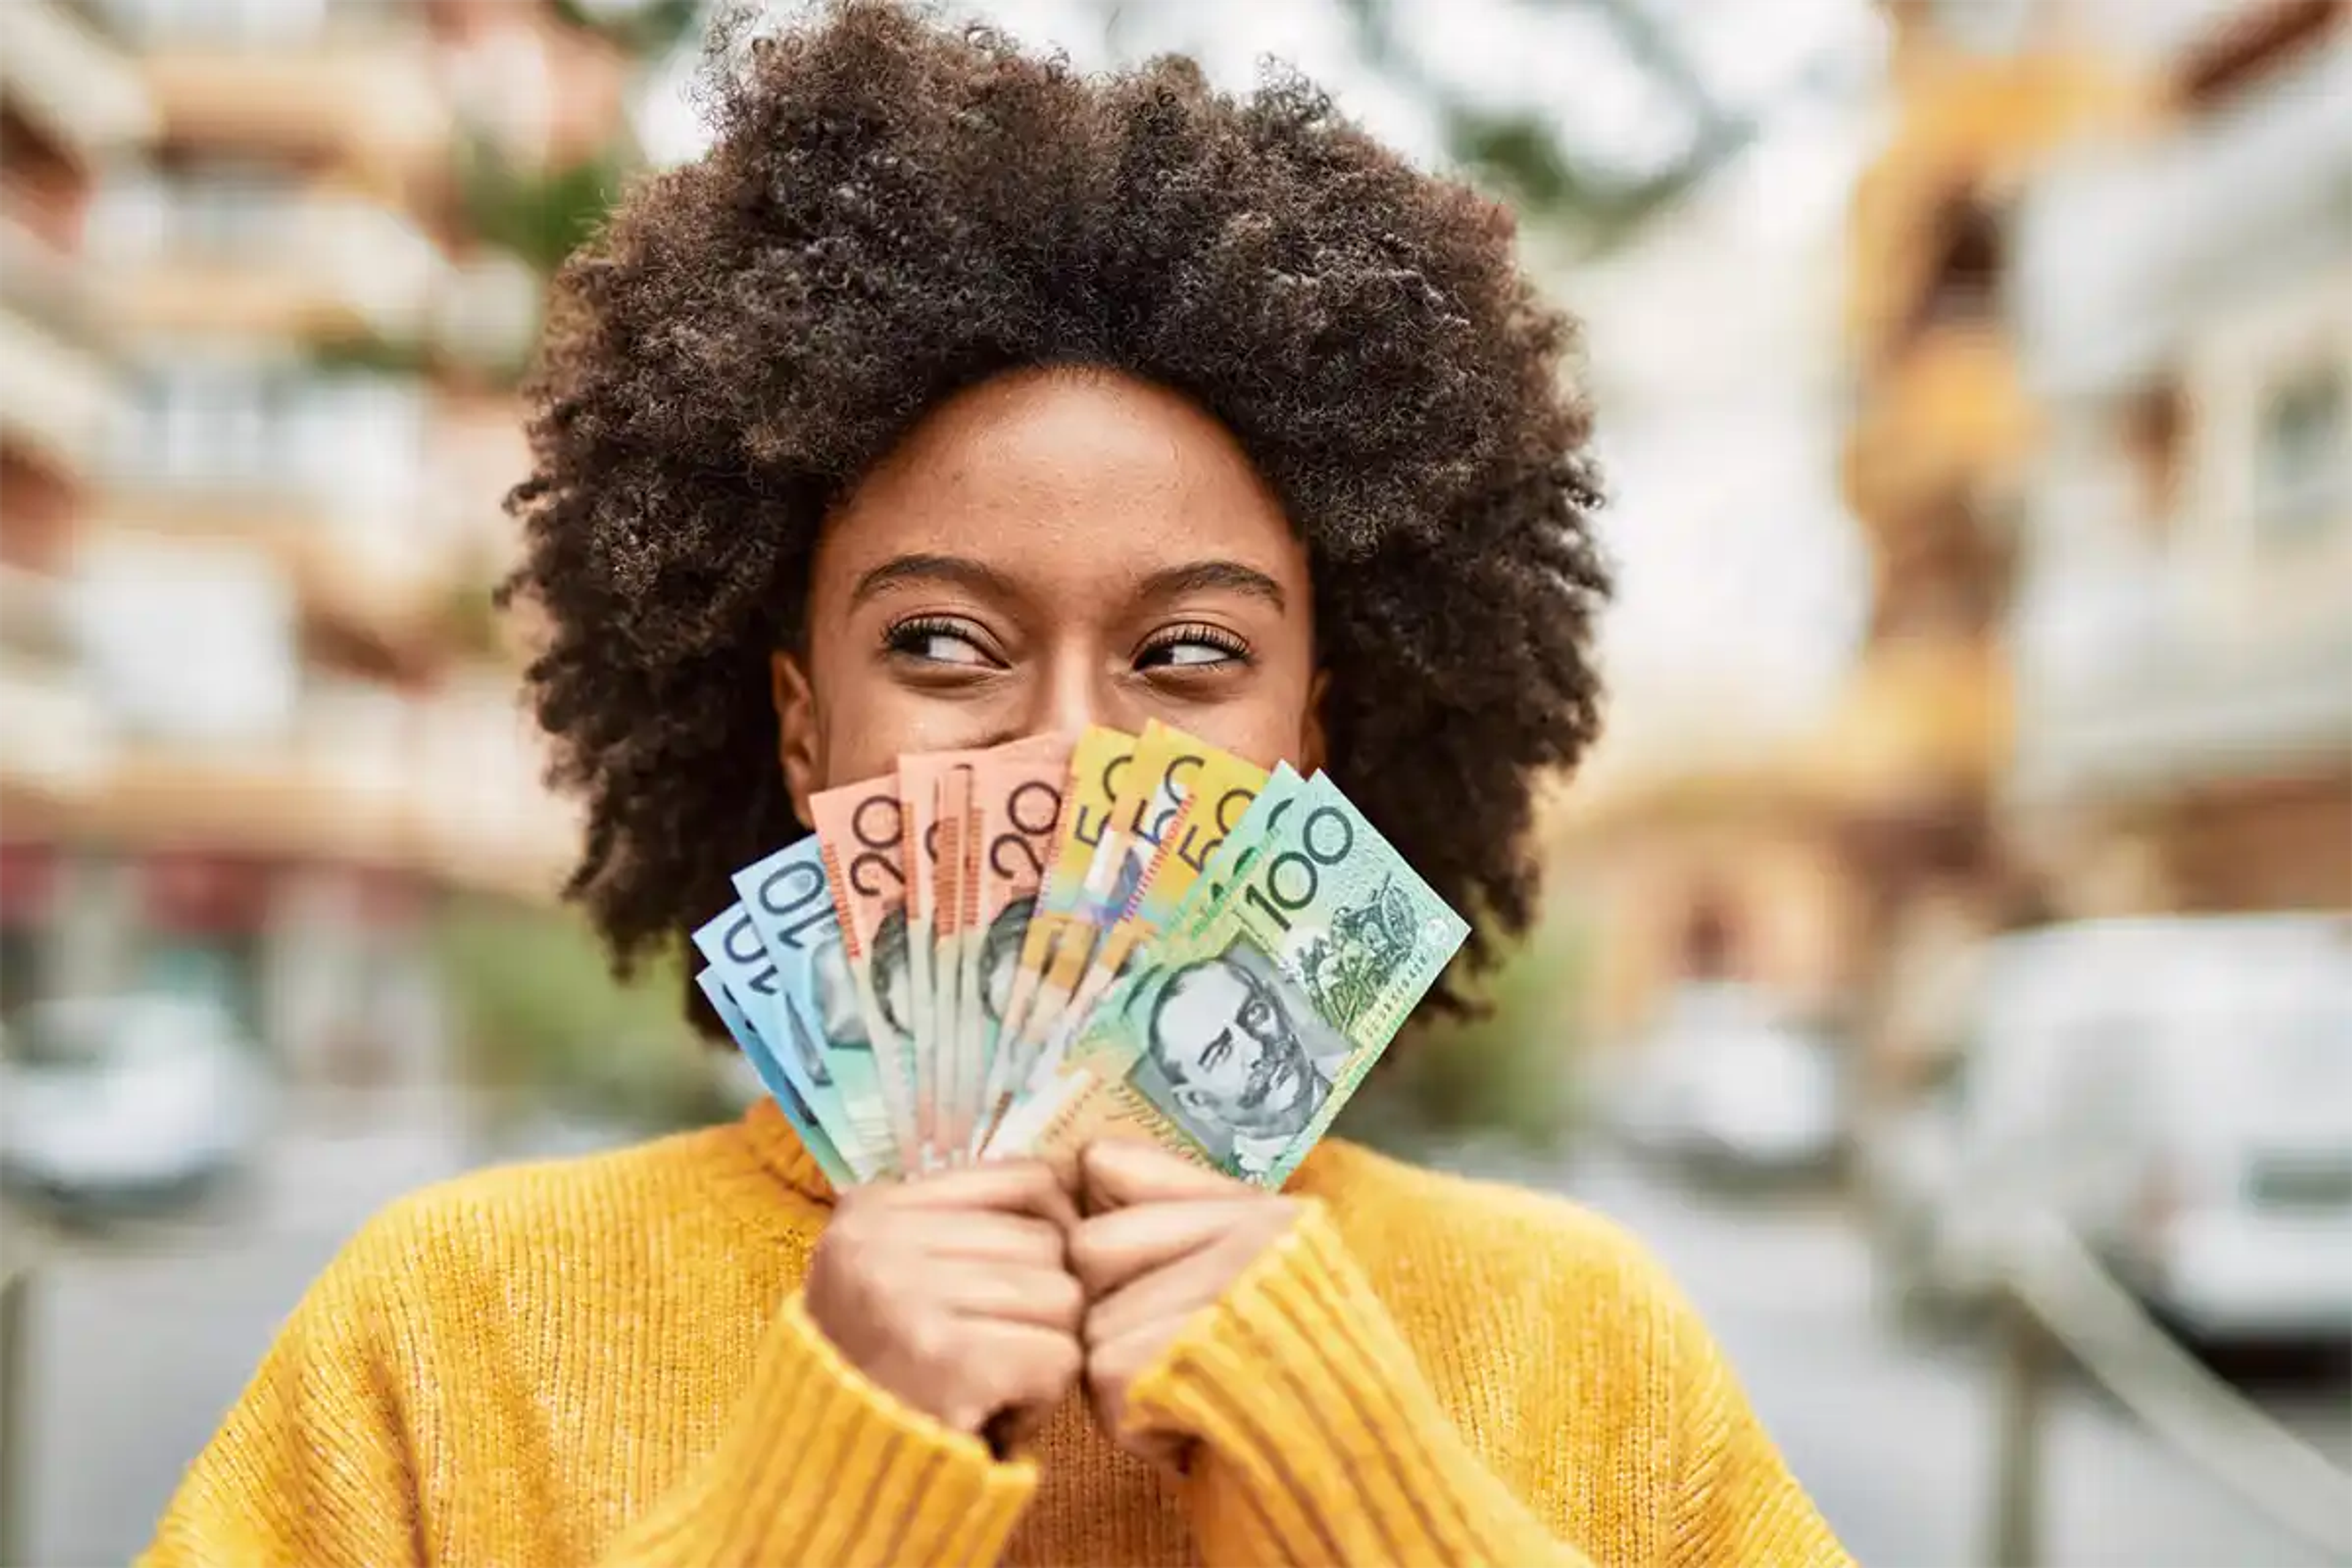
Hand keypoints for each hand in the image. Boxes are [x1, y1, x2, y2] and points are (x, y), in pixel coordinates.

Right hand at [805, 1160, 1083, 1450]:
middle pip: (1050, 1243)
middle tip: (991, 1352)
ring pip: (1063, 1298)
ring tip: (986, 1383)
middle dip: (1043, 1306)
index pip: (1028, 1177)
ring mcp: (907, 1296)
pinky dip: (1042, 1398)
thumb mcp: (903, 1272)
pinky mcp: (946, 1358)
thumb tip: (1082, 1181)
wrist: (828, 1485)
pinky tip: (991, 1412)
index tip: (1032, 1281)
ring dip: (1044, 1353)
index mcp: (871, 1206)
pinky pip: (1060, 1356)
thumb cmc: (889, 1373)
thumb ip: (969, 1223)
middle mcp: (879, 1240)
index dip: (1057, 1231)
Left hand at [1068, 1139, 1305, 1467]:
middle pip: (1089, 1247)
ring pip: (1091, 1320)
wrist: (1356, 1484)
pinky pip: (1102, 1380)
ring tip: (1195, 1397)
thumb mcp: (1247, 1279)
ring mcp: (1220, 1295)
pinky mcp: (1179, 1366)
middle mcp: (1252, 1233)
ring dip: (1123, 1377)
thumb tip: (1081, 1165)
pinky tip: (1194, 1431)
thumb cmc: (1295, 1391)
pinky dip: (1137, 1424)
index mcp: (1264, 1207)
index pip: (1106, 1164)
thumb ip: (1174, 1208)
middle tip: (1178, 1356)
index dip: (1110, 1232)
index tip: (1149, 1282)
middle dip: (1112, 1311)